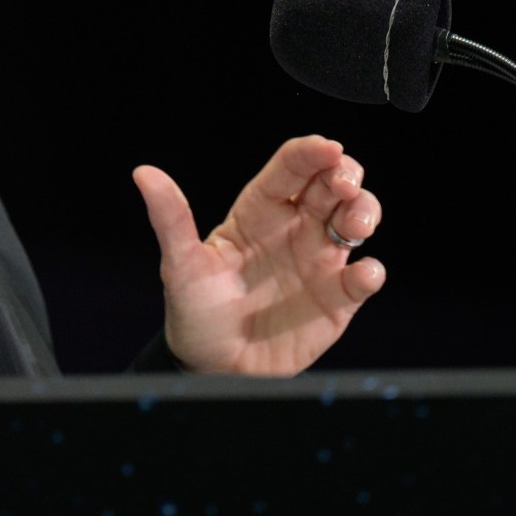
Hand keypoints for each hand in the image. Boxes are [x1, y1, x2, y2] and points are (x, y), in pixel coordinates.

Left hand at [133, 135, 385, 374]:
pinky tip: (363, 274)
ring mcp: (319, 261)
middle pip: (332, 184)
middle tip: (344, 184)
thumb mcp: (180, 266)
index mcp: (259, 211)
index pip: (291, 168)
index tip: (327, 148)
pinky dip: (371, 272)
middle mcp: (295, 228)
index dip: (312, 152)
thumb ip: (170, 219)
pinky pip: (362, 278)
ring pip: (356, 220)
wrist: (212, 368)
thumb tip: (144, 174)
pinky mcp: (337, 299)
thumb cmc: (195, 312)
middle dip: (346, 175)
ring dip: (365, 213)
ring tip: (355, 226)